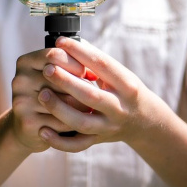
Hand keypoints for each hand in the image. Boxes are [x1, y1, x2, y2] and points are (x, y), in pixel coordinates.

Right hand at [10, 46, 90, 151]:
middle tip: (93, 93)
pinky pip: (61, 121)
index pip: (54, 54)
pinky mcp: (27, 123)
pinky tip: (78, 121)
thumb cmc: (49, 92)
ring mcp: (21, 102)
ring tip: (90, 106)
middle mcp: (20, 80)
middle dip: (81, 86)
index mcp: (25, 62)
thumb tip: (94, 71)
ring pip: (64, 101)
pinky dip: (74, 122)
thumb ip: (70, 63)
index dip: (75, 62)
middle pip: (60, 78)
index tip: (84, 72)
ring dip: (82, 105)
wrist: (29, 125)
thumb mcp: (54, 74)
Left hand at [37, 37, 148, 151]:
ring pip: (82, 122)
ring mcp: (109, 127)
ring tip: (42, 94)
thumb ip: (96, 60)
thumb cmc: (125, 89)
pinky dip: (59, 141)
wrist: (144, 121)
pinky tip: (43, 130)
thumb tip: (71, 41)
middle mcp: (119, 107)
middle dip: (67, 82)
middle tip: (47, 69)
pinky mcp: (98, 141)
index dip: (80, 52)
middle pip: (91, 95)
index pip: (102, 65)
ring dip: (60, 109)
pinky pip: (77, 145)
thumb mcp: (120, 73)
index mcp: (126, 84)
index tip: (60, 41)